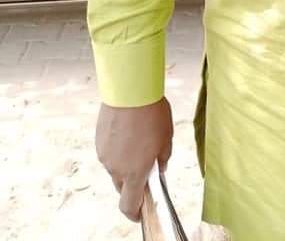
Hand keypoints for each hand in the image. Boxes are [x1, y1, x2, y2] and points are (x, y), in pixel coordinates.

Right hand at [96, 97, 173, 221]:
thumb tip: (160, 167)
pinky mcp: (98, 141)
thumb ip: (163, 158)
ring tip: (138, 141)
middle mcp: (116, 168)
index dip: (134, 213)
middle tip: (145, 168)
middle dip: (132, 184)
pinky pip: (109, 152)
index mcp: (135, 172)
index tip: (140, 213)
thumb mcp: (166, 138)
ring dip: (125, 163)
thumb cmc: (152, 114)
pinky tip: (128, 132)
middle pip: (122, 187)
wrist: (130, 91)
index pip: (129, 205)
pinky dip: (118, 149)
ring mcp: (105, 155)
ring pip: (115, 168)